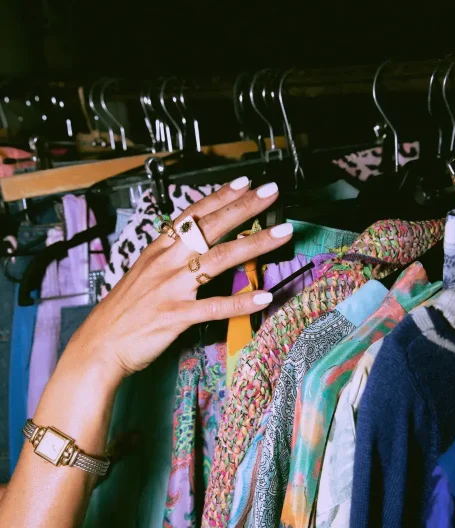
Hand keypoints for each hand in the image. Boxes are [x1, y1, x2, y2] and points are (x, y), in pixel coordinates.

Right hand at [65, 178, 290, 384]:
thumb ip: (169, 261)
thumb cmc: (124, 312)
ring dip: (254, 244)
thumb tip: (196, 250)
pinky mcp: (176, 315)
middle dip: (244, 208)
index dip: (219, 197)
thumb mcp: (143, 276)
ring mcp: (171, 288)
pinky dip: (241, 302)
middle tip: (271, 192)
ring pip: (219, 259)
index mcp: (157, 251)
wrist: (99, 344)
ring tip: (282, 233)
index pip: (192, 216)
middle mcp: (166, 263)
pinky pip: (215, 306)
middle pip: (210, 228)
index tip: (243, 182)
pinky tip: (264, 296)